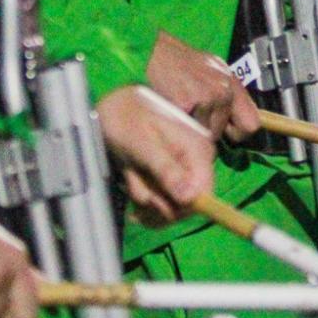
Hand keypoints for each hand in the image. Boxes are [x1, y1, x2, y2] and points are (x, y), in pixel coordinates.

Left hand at [98, 85, 217, 225]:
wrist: (113, 110)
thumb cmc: (127, 120)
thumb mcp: (142, 143)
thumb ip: (165, 169)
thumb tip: (188, 198)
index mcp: (197, 150)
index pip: (205, 193)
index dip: (181, 205)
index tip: (153, 201)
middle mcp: (195, 164)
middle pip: (185, 206)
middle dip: (155, 200)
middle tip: (133, 180)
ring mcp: (184, 173)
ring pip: (169, 208)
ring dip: (144, 196)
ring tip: (129, 173)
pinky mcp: (171, 180)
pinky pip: (160, 205)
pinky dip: (142, 197)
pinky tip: (131, 181)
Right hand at [146, 31, 259, 141]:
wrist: (153, 50)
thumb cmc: (177, 61)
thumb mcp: (210, 71)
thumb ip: (225, 94)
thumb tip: (237, 124)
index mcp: (231, 83)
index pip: (251, 124)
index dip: (237, 133)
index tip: (227, 134)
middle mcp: (223, 90)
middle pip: (217, 132)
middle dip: (202, 128)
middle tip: (187, 109)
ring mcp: (206, 97)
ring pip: (200, 134)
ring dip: (188, 126)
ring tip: (177, 105)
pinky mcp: (186, 103)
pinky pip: (184, 130)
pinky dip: (175, 123)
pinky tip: (169, 106)